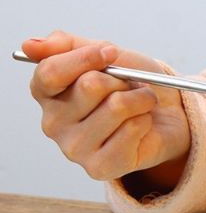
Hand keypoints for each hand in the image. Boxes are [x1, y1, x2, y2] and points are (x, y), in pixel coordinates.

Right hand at [23, 31, 190, 188]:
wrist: (167, 116)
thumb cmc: (132, 86)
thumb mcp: (104, 55)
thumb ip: (67, 45)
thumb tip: (30, 46)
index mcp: (47, 93)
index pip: (51, 71)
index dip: (86, 58)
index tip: (111, 53)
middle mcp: (54, 123)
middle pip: (89, 86)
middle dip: (121, 80)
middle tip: (130, 86)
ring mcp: (75, 148)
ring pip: (116, 107)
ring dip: (140, 99)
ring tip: (142, 103)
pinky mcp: (100, 167)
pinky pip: (132, 129)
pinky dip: (146, 120)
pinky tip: (142, 126)